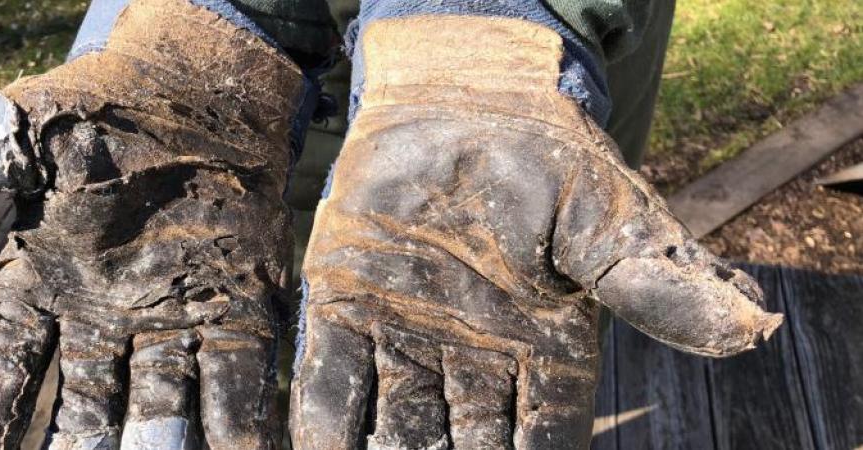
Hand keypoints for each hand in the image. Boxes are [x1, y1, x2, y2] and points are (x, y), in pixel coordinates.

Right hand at [0, 0, 304, 447]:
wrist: (193, 93)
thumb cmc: (99, 111)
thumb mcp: (22, 133)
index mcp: (40, 288)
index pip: (4, 368)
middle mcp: (101, 323)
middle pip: (83, 410)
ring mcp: (170, 324)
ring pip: (160, 411)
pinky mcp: (236, 314)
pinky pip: (234, 381)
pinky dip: (237, 423)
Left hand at [290, 17, 780, 448]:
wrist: (458, 101)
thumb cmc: (544, 158)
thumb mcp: (605, 219)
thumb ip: (652, 281)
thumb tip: (750, 327)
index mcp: (541, 347)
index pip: (542, 435)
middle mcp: (474, 357)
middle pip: (464, 446)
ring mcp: (408, 335)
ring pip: (398, 425)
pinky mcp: (348, 307)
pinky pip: (335, 378)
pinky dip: (327, 423)